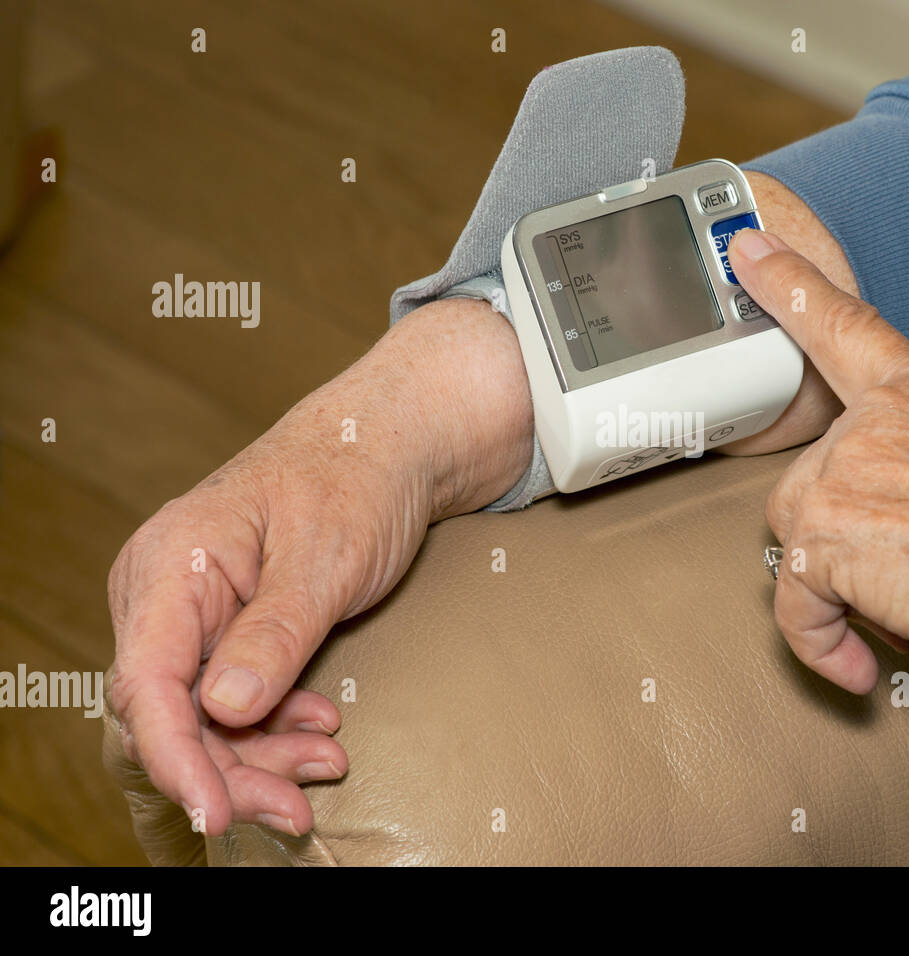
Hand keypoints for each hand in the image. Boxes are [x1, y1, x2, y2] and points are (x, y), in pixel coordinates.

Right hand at [107, 297, 532, 836]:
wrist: (390, 444)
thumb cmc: (357, 480)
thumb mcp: (326, 558)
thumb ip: (274, 633)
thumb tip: (222, 711)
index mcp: (171, 565)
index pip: (147, 684)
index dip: (176, 758)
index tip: (218, 812)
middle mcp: (165, 594)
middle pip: (171, 713)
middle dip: (231, 769)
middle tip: (297, 809)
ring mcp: (194, 613)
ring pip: (204, 715)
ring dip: (260, 754)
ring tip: (328, 764)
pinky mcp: (228, 629)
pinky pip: (234, 696)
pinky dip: (275, 726)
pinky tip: (321, 731)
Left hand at [728, 229, 908, 692]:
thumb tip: (907, 504)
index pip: (844, 324)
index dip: (790, 282)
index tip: (746, 246)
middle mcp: (875, 422)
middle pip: (808, 483)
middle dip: (843, 537)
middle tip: (908, 572)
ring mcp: (846, 474)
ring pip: (799, 539)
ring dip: (839, 588)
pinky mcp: (827, 537)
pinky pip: (794, 602)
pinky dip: (819, 642)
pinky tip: (856, 665)